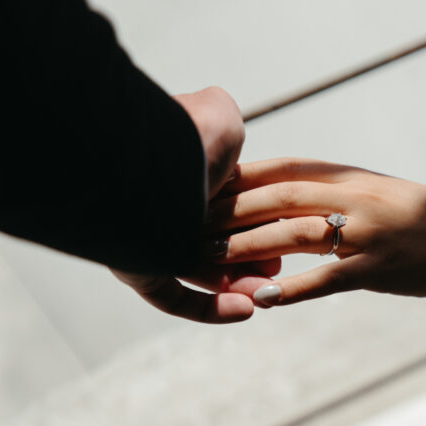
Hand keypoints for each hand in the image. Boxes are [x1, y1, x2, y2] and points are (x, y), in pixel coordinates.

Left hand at [112, 86, 261, 321]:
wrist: (149, 164)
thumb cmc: (187, 137)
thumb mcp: (220, 116)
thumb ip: (227, 123)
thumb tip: (225, 128)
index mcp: (182, 172)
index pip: (226, 206)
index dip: (257, 220)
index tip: (285, 230)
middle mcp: (164, 207)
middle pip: (216, 242)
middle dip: (252, 257)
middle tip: (278, 266)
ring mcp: (149, 241)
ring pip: (201, 273)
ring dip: (239, 284)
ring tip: (267, 291)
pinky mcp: (140, 274)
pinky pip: (176, 300)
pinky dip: (213, 307)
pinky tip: (246, 308)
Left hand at [207, 158, 425, 313]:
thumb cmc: (424, 222)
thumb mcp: (377, 195)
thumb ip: (334, 191)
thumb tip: (284, 195)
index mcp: (353, 177)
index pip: (286, 167)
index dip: (240, 173)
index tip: (198, 179)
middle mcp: (358, 197)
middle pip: (280, 195)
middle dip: (229, 207)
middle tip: (183, 218)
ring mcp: (370, 232)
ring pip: (295, 233)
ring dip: (244, 246)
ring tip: (202, 259)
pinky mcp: (380, 269)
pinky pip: (328, 279)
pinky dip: (292, 288)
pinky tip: (259, 299)